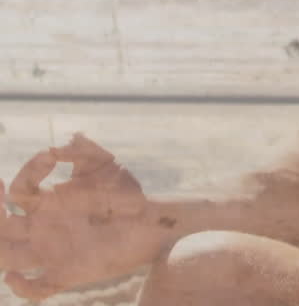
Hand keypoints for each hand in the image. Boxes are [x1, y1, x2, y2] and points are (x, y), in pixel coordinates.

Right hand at [0, 133, 156, 301]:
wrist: (152, 222)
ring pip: (7, 256)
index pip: (20, 190)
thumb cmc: (127, 192)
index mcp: (48, 203)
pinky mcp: (67, 273)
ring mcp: (51, 252)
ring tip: (1, 230)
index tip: (49, 157)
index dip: (28, 171)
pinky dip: (22, 288)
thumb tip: (65, 140)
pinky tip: (15, 277)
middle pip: (3, 224)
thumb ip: (86, 151)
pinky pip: (37, 289)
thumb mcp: (108, 166)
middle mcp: (43, 227)